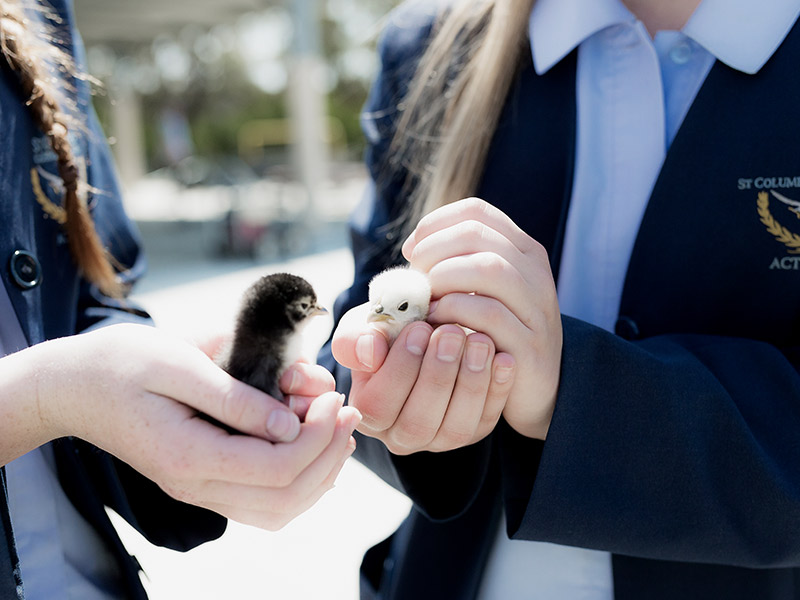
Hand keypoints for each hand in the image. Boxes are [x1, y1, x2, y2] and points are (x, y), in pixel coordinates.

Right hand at [2, 323, 359, 529]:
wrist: (75, 386)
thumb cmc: (123, 363)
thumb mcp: (180, 364)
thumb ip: (236, 397)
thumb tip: (291, 424)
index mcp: (189, 456)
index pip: (277, 469)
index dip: (318, 436)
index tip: (333, 397)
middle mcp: (196, 485)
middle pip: (286, 496)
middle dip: (329, 454)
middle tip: (348, 410)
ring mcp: (199, 488)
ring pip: (278, 509)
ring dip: (319, 471)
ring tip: (338, 428)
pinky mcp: (203, 480)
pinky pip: (263, 501)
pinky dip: (299, 479)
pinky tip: (312, 444)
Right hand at [332, 302, 515, 454]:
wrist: (424, 336)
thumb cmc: (388, 333)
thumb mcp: (365, 328)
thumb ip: (356, 338)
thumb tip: (370, 351)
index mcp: (368, 413)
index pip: (380, 405)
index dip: (401, 368)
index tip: (420, 328)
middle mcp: (401, 436)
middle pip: (419, 422)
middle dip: (438, 375)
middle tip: (452, 332)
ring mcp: (439, 439)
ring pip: (456, 428)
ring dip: (471, 383)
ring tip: (480, 341)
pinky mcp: (473, 431)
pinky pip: (487, 420)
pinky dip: (498, 390)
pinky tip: (504, 358)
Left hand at [402, 197, 561, 438]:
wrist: (532, 389)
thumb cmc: (490, 336)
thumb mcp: (477, 293)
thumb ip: (451, 267)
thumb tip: (408, 257)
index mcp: (521, 250)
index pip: (475, 211)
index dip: (434, 224)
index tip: (411, 251)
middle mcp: (535, 271)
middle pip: (476, 234)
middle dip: (432, 251)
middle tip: (413, 278)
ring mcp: (537, 307)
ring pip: (488, 268)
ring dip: (443, 278)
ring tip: (424, 300)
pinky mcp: (531, 344)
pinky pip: (489, 314)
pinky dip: (453, 312)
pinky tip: (434, 322)